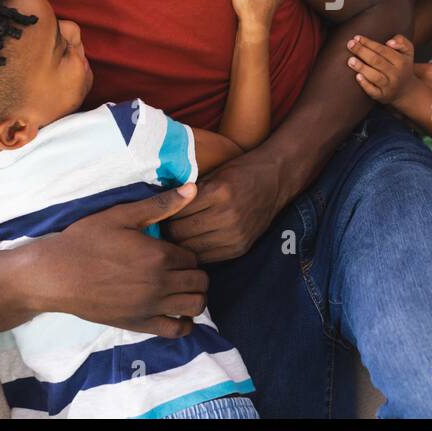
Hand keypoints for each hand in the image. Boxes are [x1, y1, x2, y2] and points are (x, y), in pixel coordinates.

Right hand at [22, 185, 209, 337]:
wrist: (56, 274)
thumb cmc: (86, 240)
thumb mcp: (121, 215)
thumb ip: (160, 204)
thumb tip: (193, 189)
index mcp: (159, 255)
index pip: (194, 257)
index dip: (187, 253)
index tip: (174, 251)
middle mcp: (160, 283)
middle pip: (200, 281)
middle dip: (195, 273)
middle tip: (180, 268)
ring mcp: (151, 307)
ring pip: (195, 306)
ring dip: (195, 295)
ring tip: (181, 288)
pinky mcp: (139, 324)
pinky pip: (176, 330)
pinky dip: (184, 323)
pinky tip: (177, 312)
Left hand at [165, 150, 287, 262]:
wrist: (276, 180)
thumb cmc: (240, 172)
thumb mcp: (213, 174)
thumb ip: (189, 193)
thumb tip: (159, 207)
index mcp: (218, 193)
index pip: (176, 213)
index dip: (162, 214)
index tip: (155, 214)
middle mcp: (227, 216)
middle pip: (180, 235)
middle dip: (167, 232)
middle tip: (159, 228)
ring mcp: (235, 235)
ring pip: (191, 249)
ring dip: (179, 244)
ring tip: (172, 237)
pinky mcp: (240, 248)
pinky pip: (207, 258)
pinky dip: (196, 252)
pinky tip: (191, 243)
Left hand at [347, 34, 417, 104]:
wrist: (406, 90)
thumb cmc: (402, 66)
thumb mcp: (408, 52)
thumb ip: (402, 42)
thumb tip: (389, 42)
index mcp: (401, 61)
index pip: (382, 50)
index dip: (368, 43)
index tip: (356, 38)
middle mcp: (396, 74)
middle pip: (377, 61)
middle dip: (362, 51)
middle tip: (350, 44)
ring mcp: (389, 86)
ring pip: (375, 76)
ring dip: (362, 67)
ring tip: (350, 60)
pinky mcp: (382, 96)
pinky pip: (373, 91)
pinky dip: (365, 84)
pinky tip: (357, 76)